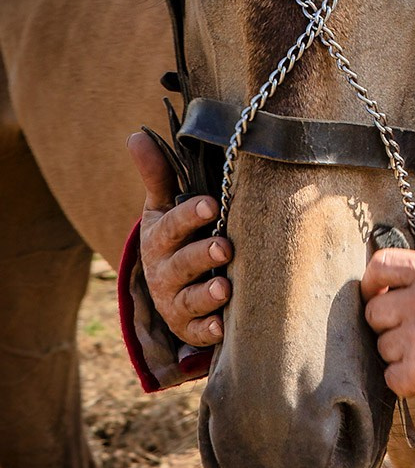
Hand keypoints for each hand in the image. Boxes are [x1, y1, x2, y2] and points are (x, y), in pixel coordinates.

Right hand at [127, 130, 231, 348]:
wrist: (170, 286)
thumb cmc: (175, 236)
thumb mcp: (163, 207)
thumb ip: (157, 174)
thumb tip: (135, 135)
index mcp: (160, 238)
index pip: (173, 225)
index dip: (191, 215)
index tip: (211, 204)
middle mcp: (165, 271)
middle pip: (181, 264)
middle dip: (202, 255)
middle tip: (225, 247)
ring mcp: (176, 302)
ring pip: (189, 301)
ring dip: (206, 295)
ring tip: (224, 288)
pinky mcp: (190, 327)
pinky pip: (198, 332)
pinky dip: (208, 332)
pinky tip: (223, 328)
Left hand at [361, 248, 414, 400]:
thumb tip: (414, 280)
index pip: (382, 264)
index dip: (373, 282)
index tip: (376, 292)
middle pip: (375, 312)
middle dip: (389, 325)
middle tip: (412, 332)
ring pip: (384, 347)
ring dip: (400, 355)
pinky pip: (392, 376)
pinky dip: (406, 381)